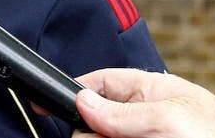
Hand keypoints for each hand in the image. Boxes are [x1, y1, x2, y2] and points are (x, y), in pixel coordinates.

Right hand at [73, 68, 214, 137]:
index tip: (47, 102)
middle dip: (87, 129)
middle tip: (88, 135)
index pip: (103, 83)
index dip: (75, 90)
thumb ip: (124, 112)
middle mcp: (145, 117)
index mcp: (151, 92)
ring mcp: (145, 137)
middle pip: (97, 121)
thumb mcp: (167, 119)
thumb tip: (83, 101)